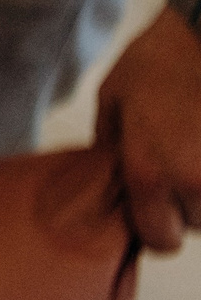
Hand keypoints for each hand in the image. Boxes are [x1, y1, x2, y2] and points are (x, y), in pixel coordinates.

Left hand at [97, 2, 200, 251]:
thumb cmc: (159, 59)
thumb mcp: (112, 100)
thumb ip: (109, 148)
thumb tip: (108, 178)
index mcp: (149, 174)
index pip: (160, 240)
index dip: (158, 228)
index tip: (156, 209)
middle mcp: (195, 182)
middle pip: (197, 223)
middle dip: (188, 204)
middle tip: (181, 166)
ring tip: (198, 148)